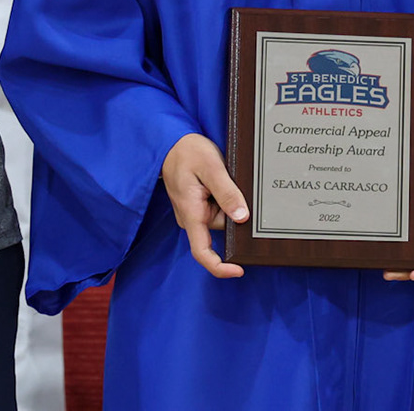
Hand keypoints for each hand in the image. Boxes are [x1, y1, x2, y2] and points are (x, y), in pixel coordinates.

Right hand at [162, 133, 246, 278]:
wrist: (171, 142)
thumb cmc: (187, 152)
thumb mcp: (211, 167)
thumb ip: (226, 192)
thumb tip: (242, 217)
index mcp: (190, 213)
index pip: (202, 252)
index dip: (220, 267)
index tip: (239, 270)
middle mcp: (191, 218)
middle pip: (222, 228)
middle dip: (233, 210)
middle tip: (231, 181)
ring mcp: (194, 212)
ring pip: (222, 216)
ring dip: (228, 199)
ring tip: (221, 176)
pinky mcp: (198, 205)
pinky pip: (218, 207)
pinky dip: (224, 196)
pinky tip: (220, 179)